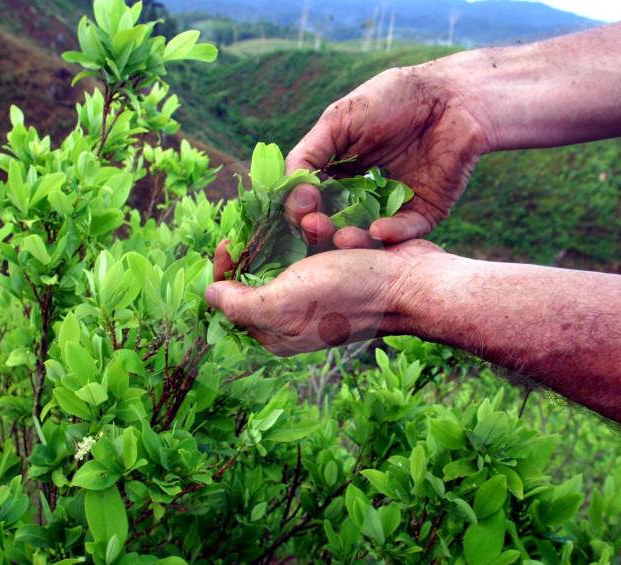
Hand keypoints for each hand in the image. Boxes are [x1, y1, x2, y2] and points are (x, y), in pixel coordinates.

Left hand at [205, 240, 445, 355]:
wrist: (412, 283)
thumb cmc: (347, 293)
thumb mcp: (283, 302)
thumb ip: (240, 303)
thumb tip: (208, 295)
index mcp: (275, 331)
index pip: (233, 302)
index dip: (225, 271)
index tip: (229, 242)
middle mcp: (294, 315)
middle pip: (261, 273)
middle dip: (269, 243)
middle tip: (272, 221)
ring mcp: (319, 293)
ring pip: (292, 253)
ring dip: (303, 234)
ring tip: (321, 225)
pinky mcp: (341, 272)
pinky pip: (320, 247)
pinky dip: (326, 236)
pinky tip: (344, 235)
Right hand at [283, 65, 490, 248]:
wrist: (452, 96)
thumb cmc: (392, 99)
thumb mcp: (338, 121)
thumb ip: (308, 155)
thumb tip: (286, 191)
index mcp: (336, 174)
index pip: (309, 202)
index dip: (299, 209)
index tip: (300, 207)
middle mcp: (359, 196)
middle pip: (332, 225)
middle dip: (320, 229)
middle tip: (314, 227)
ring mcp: (390, 207)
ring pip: (366, 236)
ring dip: (352, 241)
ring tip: (342, 238)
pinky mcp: (422, 214)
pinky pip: (404, 233)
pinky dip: (390, 234)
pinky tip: (378, 230)